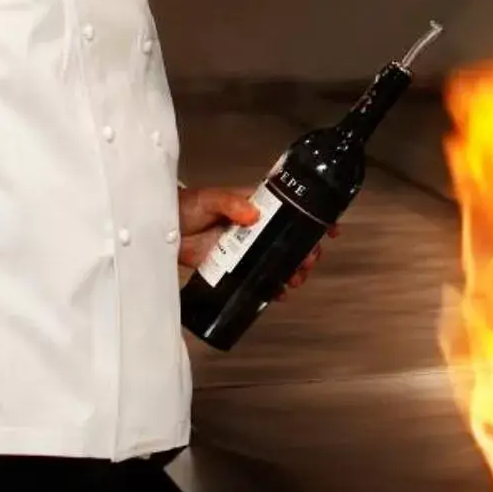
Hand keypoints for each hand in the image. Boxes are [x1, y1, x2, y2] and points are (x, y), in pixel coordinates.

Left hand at [174, 187, 333, 291]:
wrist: (162, 229)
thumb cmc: (186, 206)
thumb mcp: (210, 198)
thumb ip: (231, 203)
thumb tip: (252, 213)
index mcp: (256, 206)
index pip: (293, 210)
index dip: (314, 219)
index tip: (330, 229)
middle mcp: (256, 227)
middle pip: (291, 239)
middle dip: (306, 250)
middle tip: (309, 261)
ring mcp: (245, 248)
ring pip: (278, 259)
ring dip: (292, 270)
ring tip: (295, 279)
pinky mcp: (233, 266)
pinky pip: (257, 277)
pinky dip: (269, 286)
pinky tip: (277, 293)